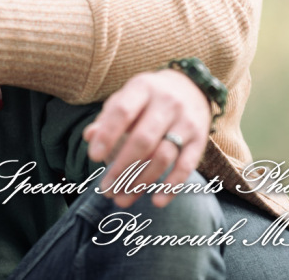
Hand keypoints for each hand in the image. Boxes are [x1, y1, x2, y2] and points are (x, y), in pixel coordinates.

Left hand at [83, 69, 210, 208]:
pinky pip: (186, 166)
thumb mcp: (128, 97)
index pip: (123, 111)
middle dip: (122, 167)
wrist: (191, 87)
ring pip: (163, 156)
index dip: (107, 135)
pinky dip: (171, 186)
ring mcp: (185, 122)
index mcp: (143, 88)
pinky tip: (156, 201)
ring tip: (122, 199)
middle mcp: (166, 103)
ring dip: (141, 182)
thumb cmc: (148, 97)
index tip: (93, 157)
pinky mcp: (199, 140)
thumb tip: (89, 137)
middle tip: (106, 188)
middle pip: (143, 139)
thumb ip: (108, 117)